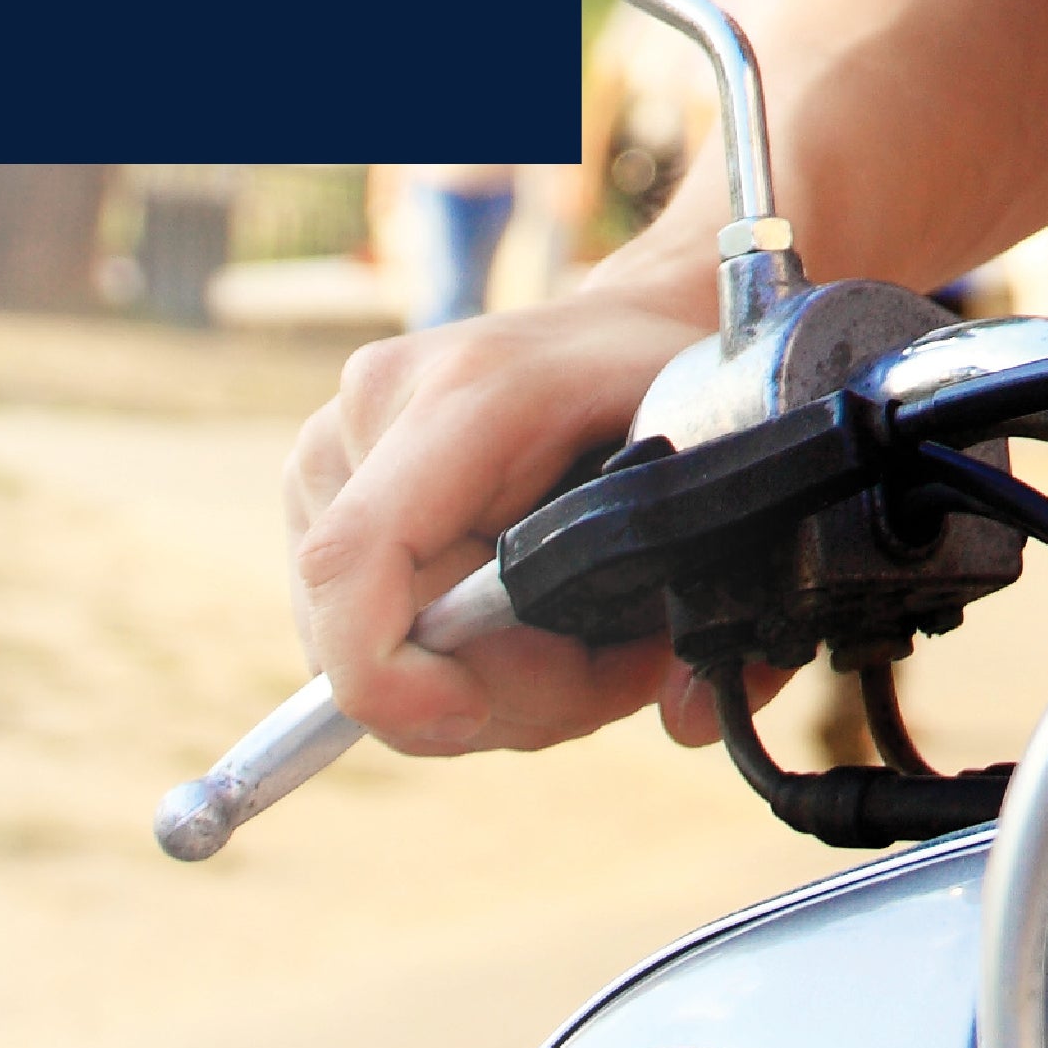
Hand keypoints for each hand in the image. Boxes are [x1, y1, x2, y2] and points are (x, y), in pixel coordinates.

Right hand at [282, 273, 717, 755]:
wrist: (623, 325)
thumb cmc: (671, 389)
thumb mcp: (724, 468)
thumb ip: (727, 594)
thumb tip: (688, 722)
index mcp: (467, 397)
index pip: (355, 559)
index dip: (385, 678)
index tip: (473, 718)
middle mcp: (372, 413)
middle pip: (377, 640)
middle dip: (508, 696)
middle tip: (620, 667)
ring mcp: (332, 450)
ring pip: (367, 653)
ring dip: (485, 686)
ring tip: (588, 640)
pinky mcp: (320, 489)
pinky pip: (361, 633)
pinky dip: (448, 664)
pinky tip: (528, 626)